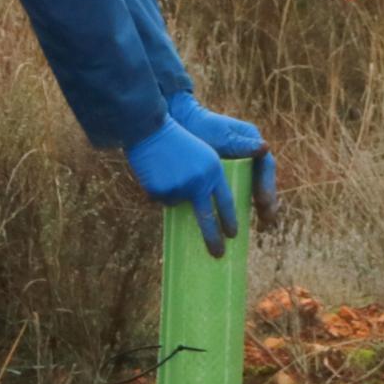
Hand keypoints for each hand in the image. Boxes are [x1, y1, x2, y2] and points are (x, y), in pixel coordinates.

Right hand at [126, 118, 238, 257]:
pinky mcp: (161, 191)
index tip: (233, 235)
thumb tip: (203, 208)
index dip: (229, 220)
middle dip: (214, 238)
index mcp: (213, 171)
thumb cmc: (177, 141)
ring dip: (173, 192)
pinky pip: (161, 199)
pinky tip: (156, 173)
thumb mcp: (200, 155)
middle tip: (218, 254)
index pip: (226, 202)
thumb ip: (206, 179)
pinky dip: (159, 189)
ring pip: (178, 203)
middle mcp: (199, 182)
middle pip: (208, 218)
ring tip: (167, 171)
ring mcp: (180, 188)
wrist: (150, 129)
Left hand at [167, 94, 278, 229]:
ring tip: (262, 225)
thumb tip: (265, 147)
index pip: (267, 166)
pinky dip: (243, 202)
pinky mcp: (228, 171)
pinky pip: (241, 187)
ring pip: (255, 185)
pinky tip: (240, 218)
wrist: (180, 123)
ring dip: (260, 204)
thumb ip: (240, 144)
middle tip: (267, 220)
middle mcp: (250, 152)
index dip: (268, 185)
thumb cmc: (200, 127)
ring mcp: (240, 162)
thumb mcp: (219, 136)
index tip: (264, 202)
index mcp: (252, 141)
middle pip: (264, 179)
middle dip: (268, 201)